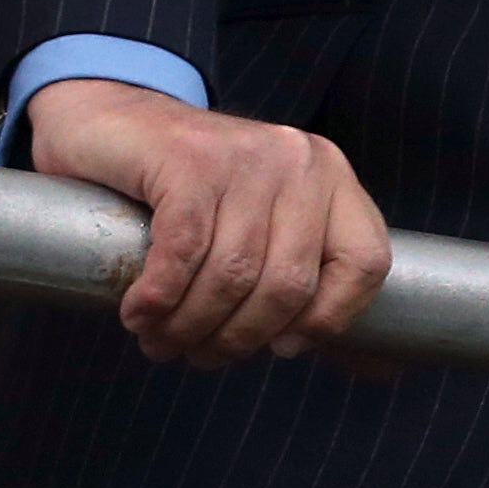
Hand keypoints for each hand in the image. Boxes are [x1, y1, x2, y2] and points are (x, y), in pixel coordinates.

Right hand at [24, 78, 390, 368]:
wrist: (110, 119)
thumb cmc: (189, 192)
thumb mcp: (263, 223)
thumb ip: (310, 281)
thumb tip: (379, 368)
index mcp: (330, 177)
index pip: (366, 262)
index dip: (326, 320)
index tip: (280, 347)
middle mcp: (299, 160)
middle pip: (288, 286)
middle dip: (238, 339)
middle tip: (198, 353)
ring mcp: (245, 155)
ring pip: (233, 277)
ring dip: (189, 328)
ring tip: (161, 341)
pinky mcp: (189, 159)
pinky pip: (184, 253)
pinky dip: (159, 299)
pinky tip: (138, 313)